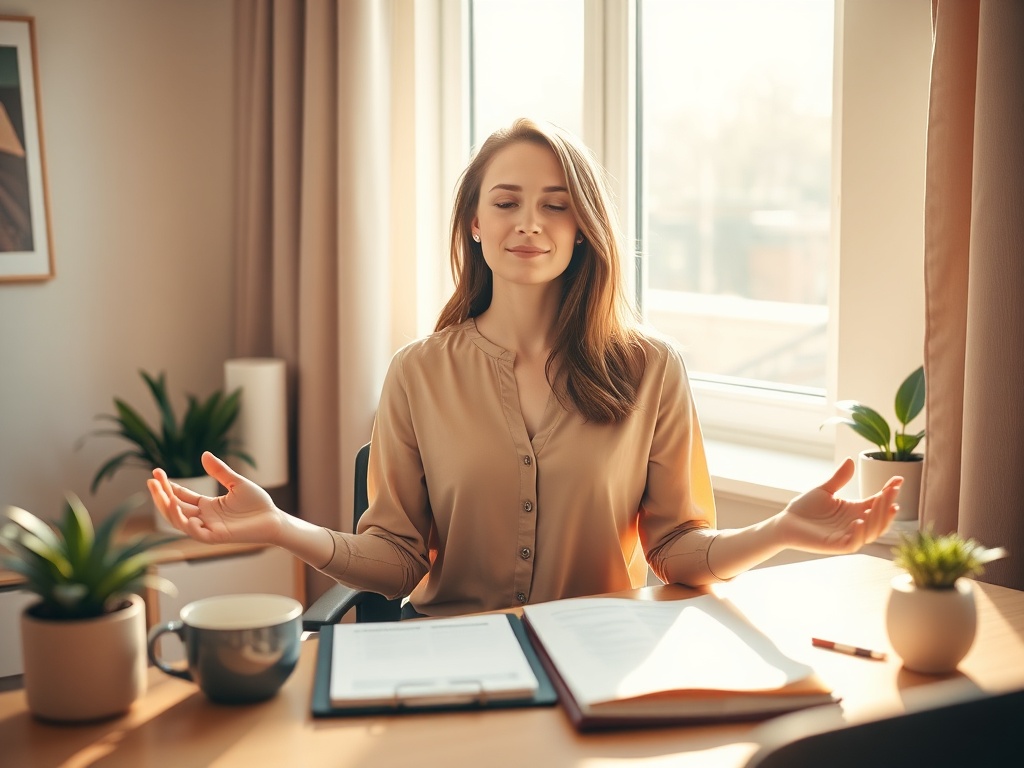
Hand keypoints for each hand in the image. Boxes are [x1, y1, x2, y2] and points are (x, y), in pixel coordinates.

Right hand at [147, 452, 282, 544]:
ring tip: (158, 490)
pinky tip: (175, 505)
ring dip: (166, 507)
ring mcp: (208, 527)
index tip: (156, 474)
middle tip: (151, 480)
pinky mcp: (215, 536)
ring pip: (179, 520)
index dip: (168, 487)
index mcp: (207, 506)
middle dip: (161, 495)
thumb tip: (204, 454)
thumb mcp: (236, 483)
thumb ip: (220, 471)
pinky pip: (193, 531)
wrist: (273, 519)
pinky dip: (183, 520)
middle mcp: (204, 517)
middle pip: (175, 508)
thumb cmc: (258, 503)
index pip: (181, 496)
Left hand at [776, 458, 902, 553]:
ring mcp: (849, 536)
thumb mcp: (824, 490)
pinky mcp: (838, 545)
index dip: (889, 492)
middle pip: (880, 517)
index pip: (878, 501)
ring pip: (873, 531)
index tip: (898, 479)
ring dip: (880, 519)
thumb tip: (851, 460)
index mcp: (856, 510)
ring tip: (883, 504)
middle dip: (887, 505)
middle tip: (891, 492)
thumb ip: (839, 478)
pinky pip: (855, 542)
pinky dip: (860, 532)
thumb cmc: (805, 507)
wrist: (786, 522)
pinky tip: (859, 520)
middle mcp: (856, 523)